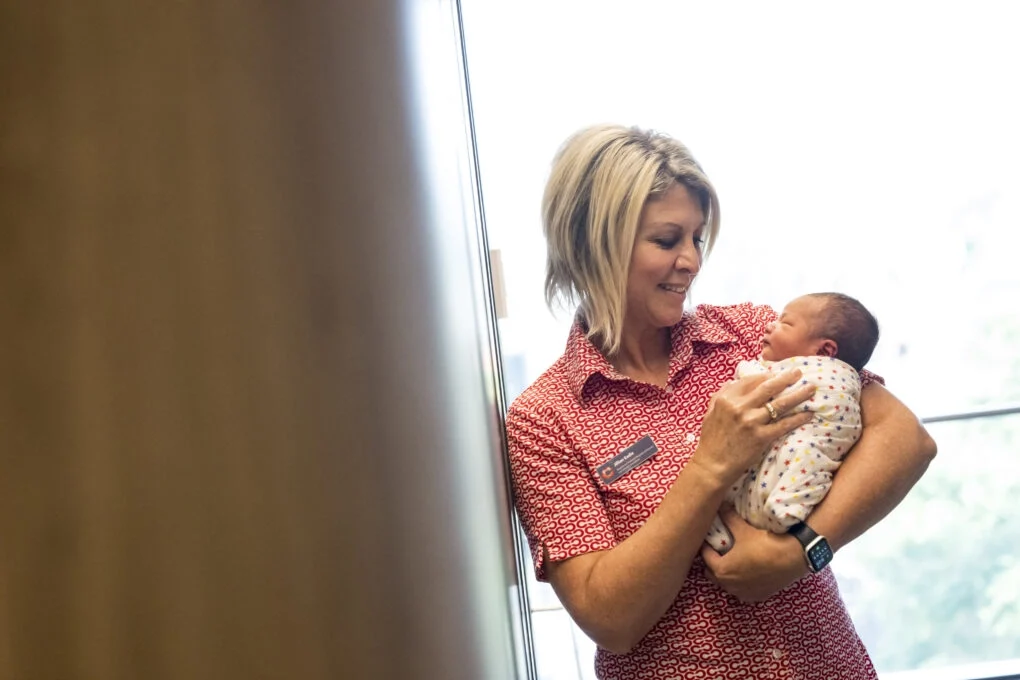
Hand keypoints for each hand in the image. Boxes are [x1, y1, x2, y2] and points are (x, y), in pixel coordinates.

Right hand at [690, 369, 815, 484]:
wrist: (712, 465)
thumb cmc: (711, 439)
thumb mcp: (711, 411)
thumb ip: (722, 394)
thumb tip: (734, 380)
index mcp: (727, 398)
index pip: (752, 380)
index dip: (767, 375)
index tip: (778, 374)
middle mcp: (740, 407)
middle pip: (769, 387)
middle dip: (786, 378)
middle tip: (799, 372)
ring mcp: (751, 422)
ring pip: (780, 404)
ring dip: (798, 394)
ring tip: (811, 388)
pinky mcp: (761, 437)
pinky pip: (784, 425)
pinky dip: (798, 418)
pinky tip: (809, 414)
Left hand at [700, 506, 807, 601]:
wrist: (792, 558)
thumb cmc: (763, 544)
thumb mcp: (742, 529)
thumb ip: (728, 516)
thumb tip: (720, 504)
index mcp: (721, 569)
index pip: (705, 557)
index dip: (706, 547)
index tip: (709, 540)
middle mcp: (729, 585)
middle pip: (713, 573)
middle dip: (714, 562)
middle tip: (720, 550)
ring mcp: (743, 593)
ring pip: (727, 585)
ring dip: (727, 575)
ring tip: (734, 561)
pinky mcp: (757, 597)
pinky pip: (743, 592)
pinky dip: (742, 584)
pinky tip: (748, 573)